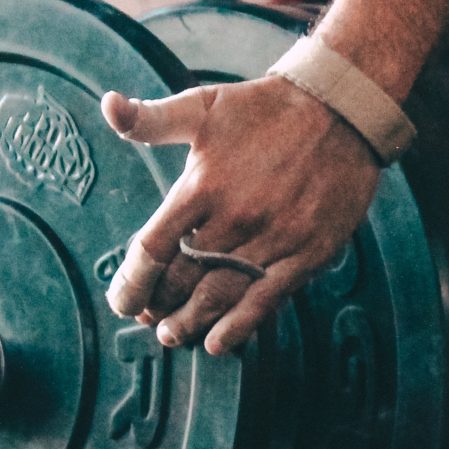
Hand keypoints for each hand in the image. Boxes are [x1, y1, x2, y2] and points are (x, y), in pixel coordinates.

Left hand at [101, 75, 383, 354]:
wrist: (341, 108)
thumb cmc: (265, 110)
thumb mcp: (202, 105)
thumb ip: (150, 119)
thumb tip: (108, 106)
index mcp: (202, 185)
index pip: (152, 248)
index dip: (131, 282)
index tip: (122, 300)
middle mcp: (235, 216)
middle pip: (182, 280)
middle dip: (158, 306)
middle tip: (149, 319)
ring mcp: (273, 238)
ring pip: (220, 295)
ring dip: (190, 322)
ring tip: (173, 334)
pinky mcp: (307, 252)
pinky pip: (266, 299)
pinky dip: (239, 326)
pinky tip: (218, 342)